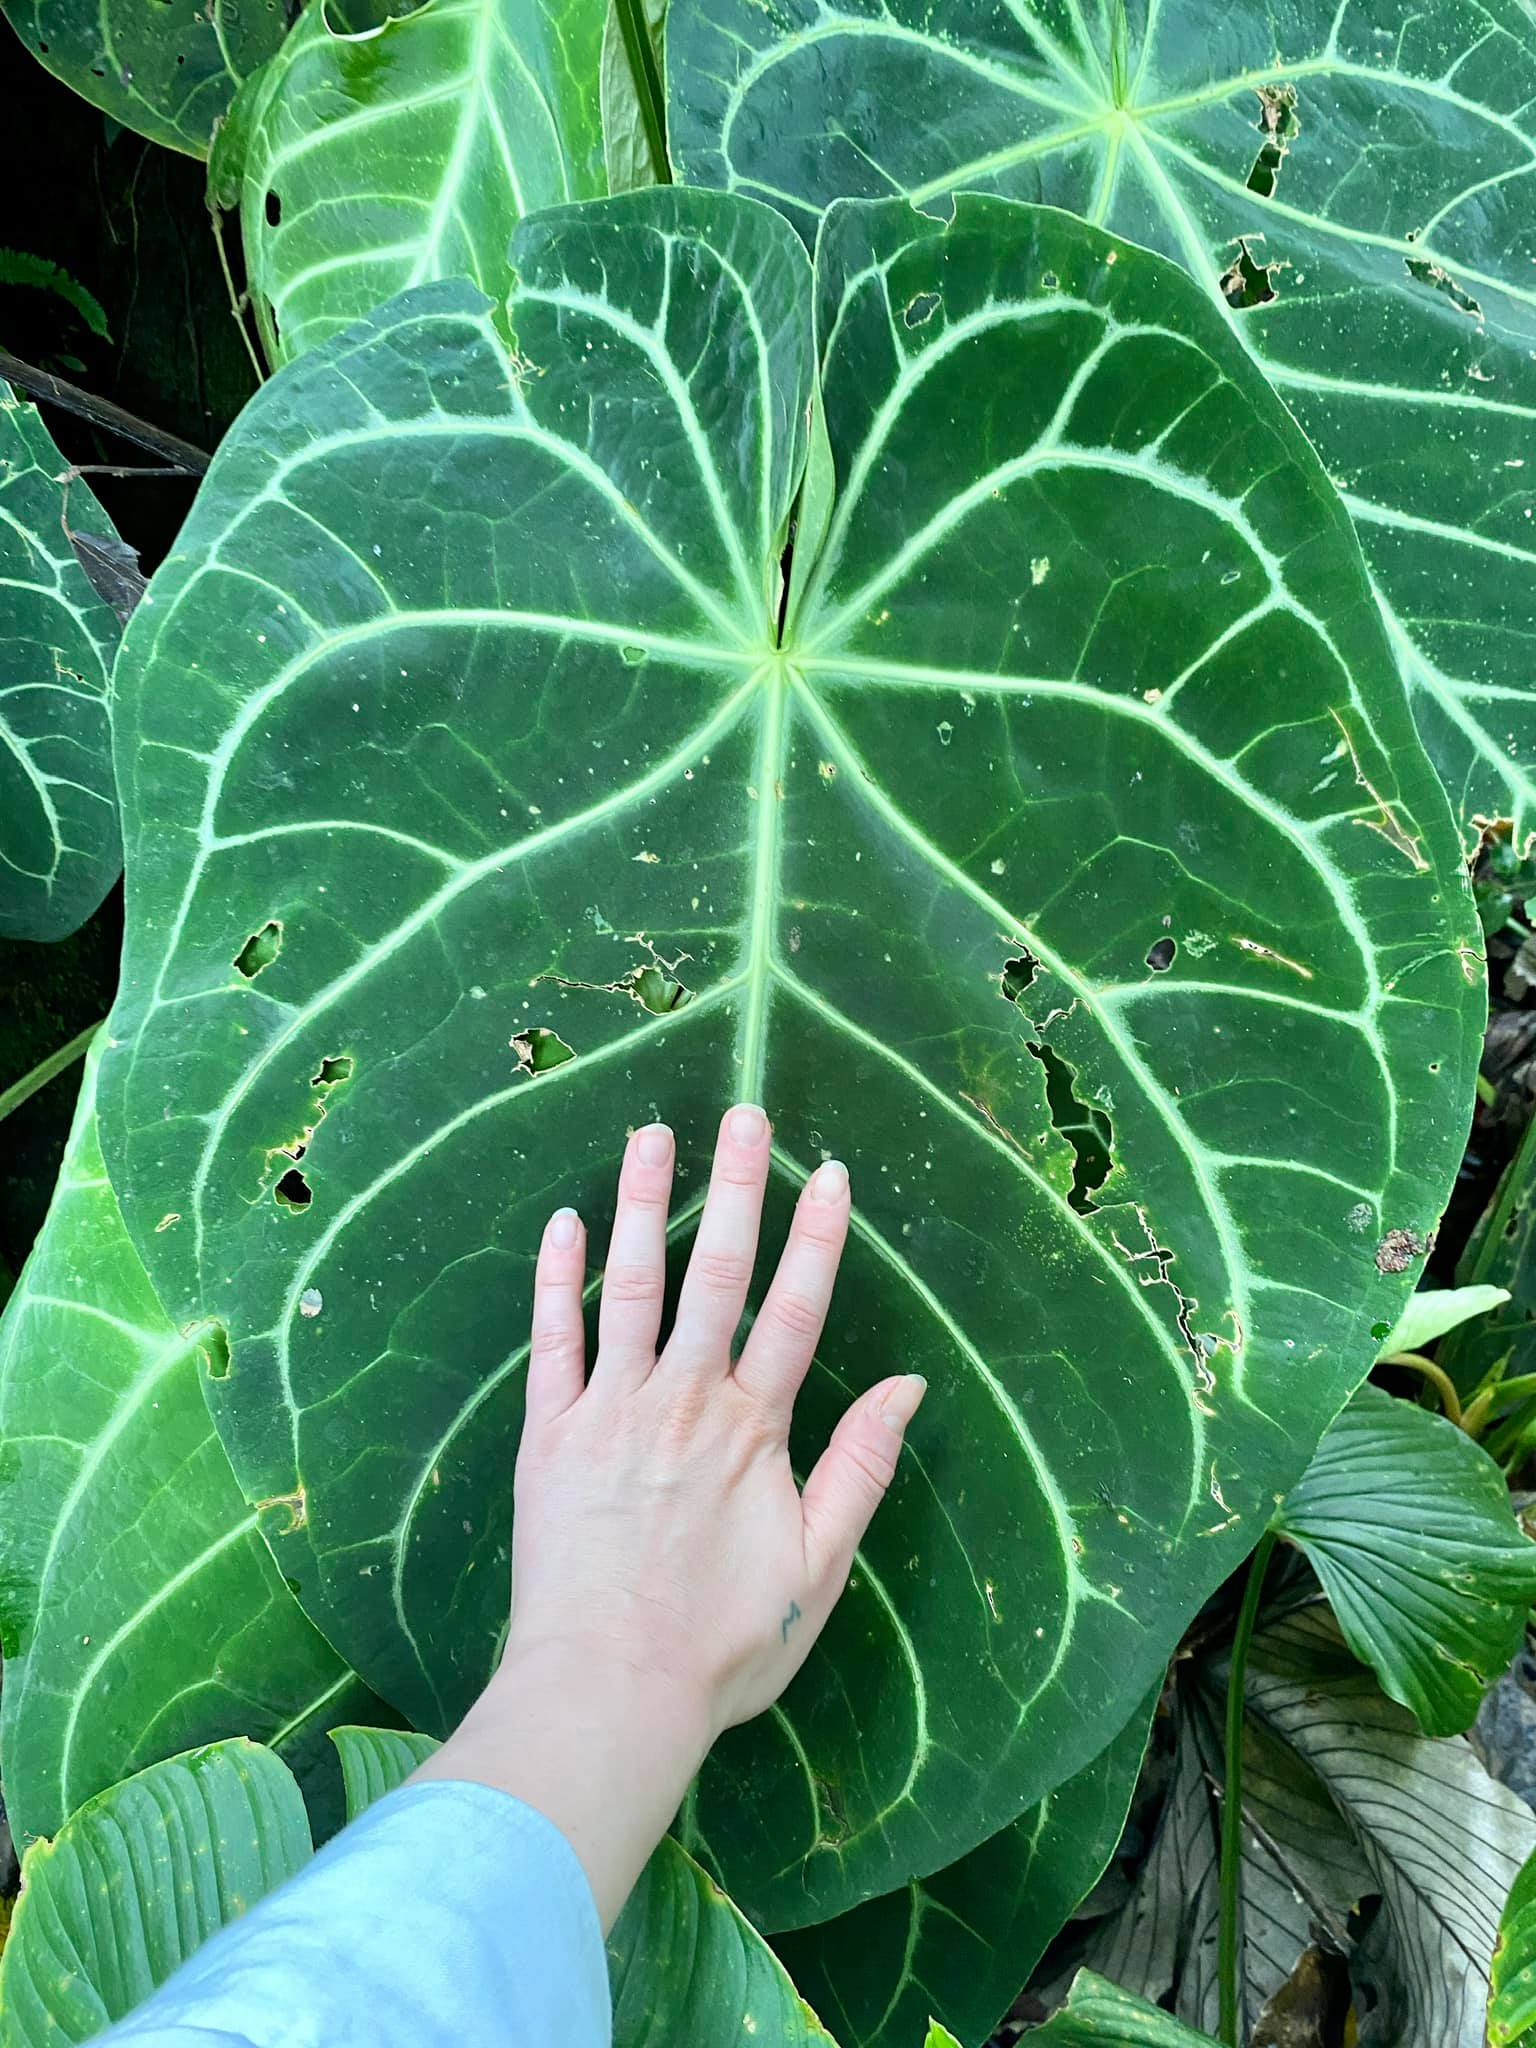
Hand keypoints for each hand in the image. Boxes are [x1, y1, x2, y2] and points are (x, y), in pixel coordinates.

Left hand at [413, 1105, 924, 1927]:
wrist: (608, 1692)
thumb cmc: (722, 1646)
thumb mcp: (819, 1566)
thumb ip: (861, 1468)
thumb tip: (911, 1384)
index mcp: (754, 1429)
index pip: (795, 1312)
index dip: (817, 1238)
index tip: (829, 1170)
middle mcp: (685, 1400)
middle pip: (716, 1275)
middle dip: (736, 1189)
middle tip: (742, 1112)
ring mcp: (611, 1409)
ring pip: (632, 1286)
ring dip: (645, 1205)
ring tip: (652, 1134)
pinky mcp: (549, 1433)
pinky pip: (552, 1340)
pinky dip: (558, 1280)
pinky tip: (563, 1223)